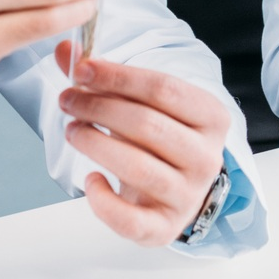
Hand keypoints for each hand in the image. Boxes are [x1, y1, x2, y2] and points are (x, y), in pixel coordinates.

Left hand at [56, 42, 229, 246]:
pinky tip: (90, 180)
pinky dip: (102, 201)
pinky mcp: (165, 227)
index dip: (117, 77)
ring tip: (72, 131)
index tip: (80, 70)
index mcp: (212, 117)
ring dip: (95, 144)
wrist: (175, 191)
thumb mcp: (141, 104)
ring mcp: (188, 195)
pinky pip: (130, 220)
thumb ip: (105, 78)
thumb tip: (66, 51)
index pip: (163, 88)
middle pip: (148, 125)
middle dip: (99, 108)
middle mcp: (207, 158)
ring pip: (138, 168)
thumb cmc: (158, 140)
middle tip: (67, 100)